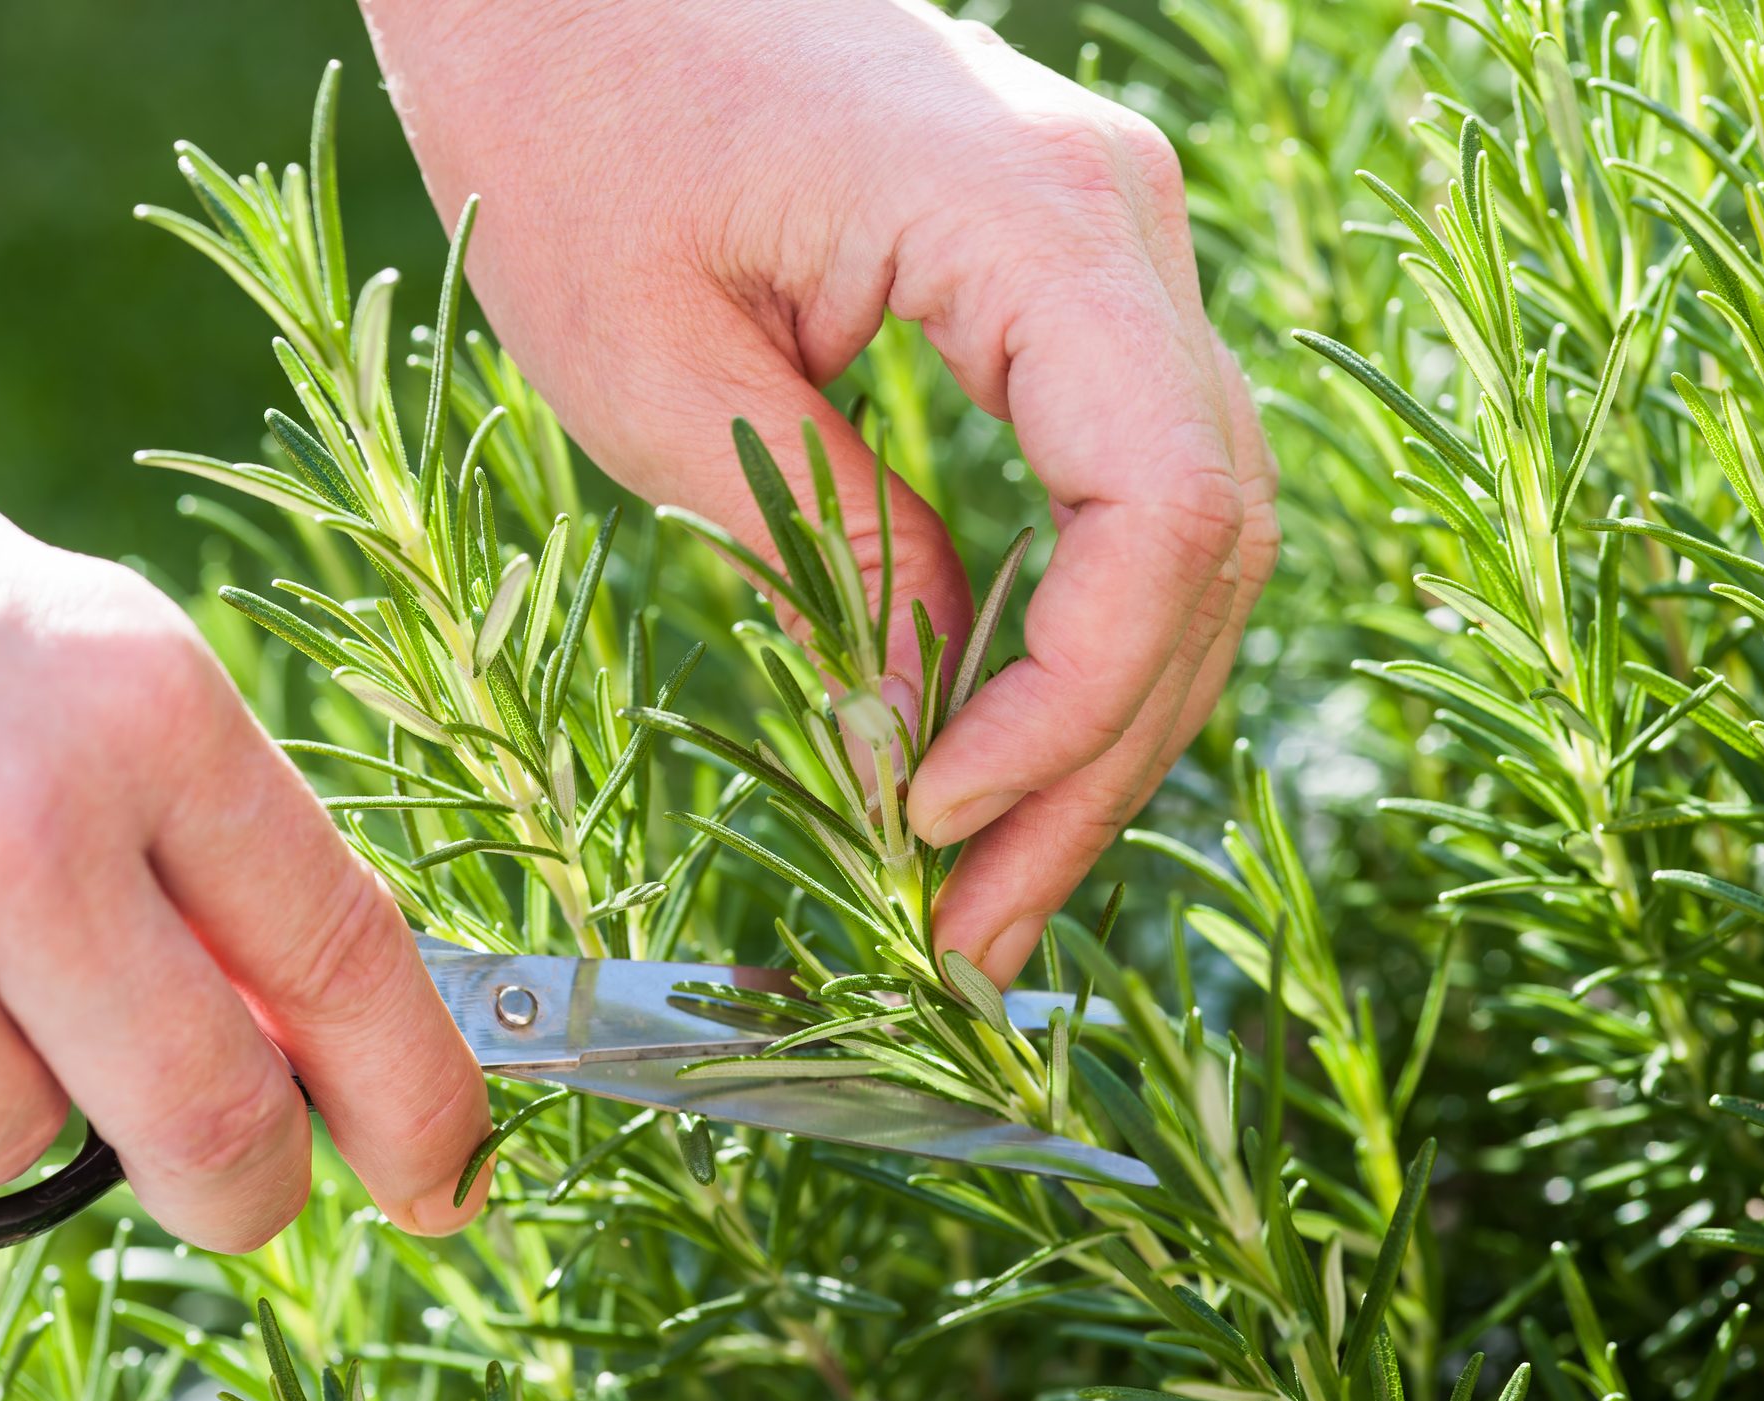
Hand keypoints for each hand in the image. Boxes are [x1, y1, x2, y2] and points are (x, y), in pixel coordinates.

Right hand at [0, 437, 490, 1249]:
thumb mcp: (108, 682)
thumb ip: (214, 851)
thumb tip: (312, 1042)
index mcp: (152, 716)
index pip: (342, 953)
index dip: (416, 1095)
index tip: (448, 1178)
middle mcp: (23, 830)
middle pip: (210, 1116)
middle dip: (247, 1189)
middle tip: (245, 1189)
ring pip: (12, 1141)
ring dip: (5, 1091)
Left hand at [360, 0, 1279, 982]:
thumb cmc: (561, 104)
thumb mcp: (652, 365)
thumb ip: (823, 546)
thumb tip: (919, 732)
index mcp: (1037, 220)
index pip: (1163, 511)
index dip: (1073, 702)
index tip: (931, 816)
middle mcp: (1122, 219)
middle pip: (1202, 544)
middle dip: (1094, 758)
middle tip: (975, 932)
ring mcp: (1110, 239)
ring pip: (1182, 528)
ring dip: (1096, 716)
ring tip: (984, 880)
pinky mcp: (1061, 271)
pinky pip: (1122, 479)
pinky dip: (1072, 624)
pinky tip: (996, 738)